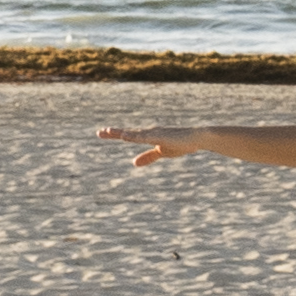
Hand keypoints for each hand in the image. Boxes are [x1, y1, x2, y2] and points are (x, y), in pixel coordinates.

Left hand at [99, 126, 214, 166]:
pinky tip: (125, 136)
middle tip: (99, 133)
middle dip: (113, 133)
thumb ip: (148, 157)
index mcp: (148, 136)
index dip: (116, 134)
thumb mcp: (161, 152)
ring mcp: (154, 133)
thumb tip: (134, 163)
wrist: (197, 137)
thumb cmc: (181, 143)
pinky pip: (144, 137)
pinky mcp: (160, 136)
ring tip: (108, 132)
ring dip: (121, 133)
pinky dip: (134, 136)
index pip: (129, 135)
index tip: (103, 132)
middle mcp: (149, 132)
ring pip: (134, 134)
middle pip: (128, 133)